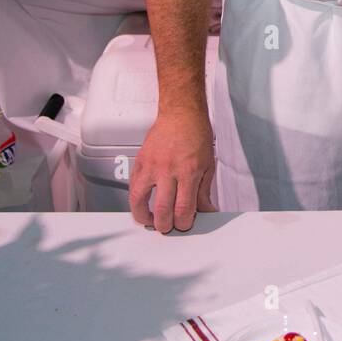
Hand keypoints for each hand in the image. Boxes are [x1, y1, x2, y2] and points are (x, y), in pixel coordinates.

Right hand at [129, 107, 216, 232]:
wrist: (181, 113)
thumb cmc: (196, 134)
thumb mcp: (208, 164)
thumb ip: (204, 191)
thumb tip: (206, 210)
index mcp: (189, 171)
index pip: (184, 208)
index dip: (184, 223)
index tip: (185, 224)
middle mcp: (168, 170)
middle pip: (163, 210)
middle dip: (165, 225)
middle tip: (168, 227)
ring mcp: (151, 166)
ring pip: (140, 201)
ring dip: (144, 217)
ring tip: (150, 221)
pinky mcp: (140, 162)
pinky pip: (133, 186)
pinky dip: (136, 200)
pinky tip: (142, 204)